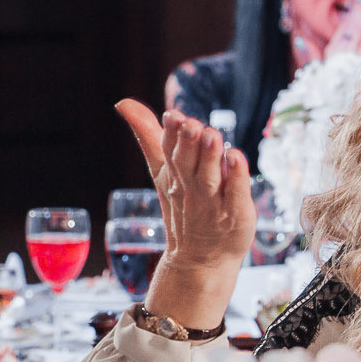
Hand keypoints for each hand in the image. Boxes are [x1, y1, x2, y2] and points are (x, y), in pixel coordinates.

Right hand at [115, 100, 254, 331]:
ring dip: (210, 157)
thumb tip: (123, 102)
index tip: (173, 116)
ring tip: (213, 135)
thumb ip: (148, 135)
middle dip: (189, 144)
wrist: (201, 259)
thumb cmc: (185, 207)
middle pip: (188, 164)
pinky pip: (236, 194)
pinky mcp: (236, 213)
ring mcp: (214, 203)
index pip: (169, 153)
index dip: (171, 135)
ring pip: (210, 178)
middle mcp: (192, 188)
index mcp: (174, 176)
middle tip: (193, 124)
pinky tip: (237, 158)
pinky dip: (236, 178)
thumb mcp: (163, 171)